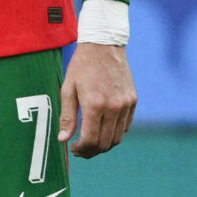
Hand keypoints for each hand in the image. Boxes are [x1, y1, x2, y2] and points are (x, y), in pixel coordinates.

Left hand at [59, 42, 136, 157]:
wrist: (104, 45)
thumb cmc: (82, 66)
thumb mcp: (68, 89)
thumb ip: (67, 116)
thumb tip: (63, 139)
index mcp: (95, 104)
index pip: (90, 139)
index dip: (81, 149)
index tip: (73, 148)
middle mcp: (113, 107)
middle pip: (105, 143)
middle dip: (91, 151)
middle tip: (80, 150)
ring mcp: (126, 104)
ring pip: (117, 138)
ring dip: (103, 145)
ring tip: (91, 142)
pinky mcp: (133, 101)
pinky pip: (125, 126)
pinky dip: (114, 133)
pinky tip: (103, 130)